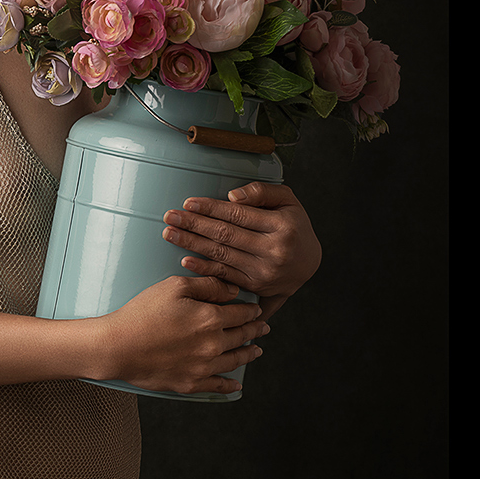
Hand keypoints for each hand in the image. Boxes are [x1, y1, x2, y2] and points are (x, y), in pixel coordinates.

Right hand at [102, 275, 268, 396]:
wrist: (118, 346)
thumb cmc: (142, 313)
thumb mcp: (173, 287)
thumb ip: (207, 285)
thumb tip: (233, 291)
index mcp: (210, 319)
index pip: (241, 314)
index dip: (251, 310)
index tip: (256, 309)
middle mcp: (213, 345)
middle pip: (242, 337)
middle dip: (255, 330)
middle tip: (263, 327)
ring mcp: (203, 367)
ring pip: (235, 361)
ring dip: (249, 354)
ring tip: (256, 350)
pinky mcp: (190, 383)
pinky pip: (218, 386)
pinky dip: (230, 384)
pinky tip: (236, 383)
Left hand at [162, 182, 320, 299]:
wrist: (309, 263)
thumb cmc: (294, 225)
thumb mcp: (288, 201)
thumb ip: (262, 192)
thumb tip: (232, 196)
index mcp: (282, 226)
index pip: (239, 215)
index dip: (211, 208)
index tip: (188, 202)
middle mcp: (274, 251)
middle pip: (226, 235)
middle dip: (194, 225)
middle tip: (170, 217)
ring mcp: (264, 272)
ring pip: (222, 255)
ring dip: (192, 245)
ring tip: (171, 234)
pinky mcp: (256, 286)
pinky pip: (225, 275)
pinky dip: (204, 269)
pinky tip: (186, 260)